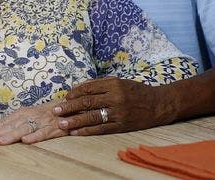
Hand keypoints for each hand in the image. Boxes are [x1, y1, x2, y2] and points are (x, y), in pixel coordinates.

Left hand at [0, 101, 66, 144]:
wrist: (70, 108)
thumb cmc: (46, 114)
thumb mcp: (29, 115)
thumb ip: (15, 123)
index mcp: (23, 112)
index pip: (5, 121)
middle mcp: (31, 115)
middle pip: (12, 125)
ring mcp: (42, 121)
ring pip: (25, 128)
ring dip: (12, 135)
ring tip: (1, 141)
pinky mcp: (54, 128)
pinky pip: (43, 133)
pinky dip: (35, 136)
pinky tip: (26, 141)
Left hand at [52, 77, 170, 135]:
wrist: (158, 104)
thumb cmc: (137, 91)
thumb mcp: (121, 82)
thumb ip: (102, 84)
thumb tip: (80, 89)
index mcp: (114, 84)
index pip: (89, 88)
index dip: (74, 93)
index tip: (65, 98)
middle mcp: (116, 97)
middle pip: (87, 102)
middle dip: (69, 107)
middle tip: (56, 111)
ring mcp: (119, 113)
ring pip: (92, 117)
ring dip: (75, 121)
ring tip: (62, 124)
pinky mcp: (122, 125)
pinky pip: (101, 129)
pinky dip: (87, 131)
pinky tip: (76, 132)